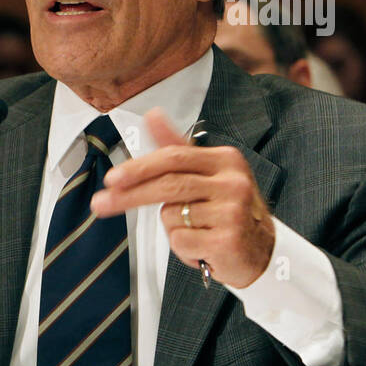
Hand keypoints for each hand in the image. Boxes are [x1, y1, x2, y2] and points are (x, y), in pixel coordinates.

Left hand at [89, 108, 274, 287]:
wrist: (263, 252)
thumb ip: (177, 147)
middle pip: (168, 185)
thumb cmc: (228, 210)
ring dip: (171, 227)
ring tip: (194, 230)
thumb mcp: (208, 173)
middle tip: (101, 203)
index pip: (173, 157)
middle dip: (130, 196)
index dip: (138, 167)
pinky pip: (181, 241)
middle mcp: (233, 182)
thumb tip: (152, 114)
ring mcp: (233, 211)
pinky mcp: (229, 240)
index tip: (112, 179)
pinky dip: (182, 248)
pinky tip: (202, 248)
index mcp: (225, 160)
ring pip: (171, 216)